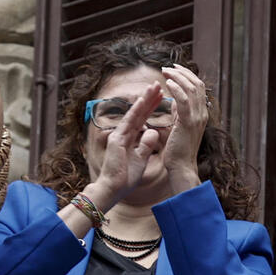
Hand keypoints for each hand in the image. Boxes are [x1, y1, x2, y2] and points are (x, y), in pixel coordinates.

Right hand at [87, 83, 163, 208]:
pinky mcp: (117, 140)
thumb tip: (153, 132)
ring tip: (154, 87)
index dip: (152, 108)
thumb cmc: (126, 176)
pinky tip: (143, 101)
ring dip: (144, 100)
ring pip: (134, 114)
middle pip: (139, 113)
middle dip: (149, 99)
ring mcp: (119, 135)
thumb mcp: (141, 158)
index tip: (161, 97)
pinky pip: (128, 123)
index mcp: (129, 138)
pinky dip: (135, 112)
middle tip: (159, 85)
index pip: (143, 119)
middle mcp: (123, 134)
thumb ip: (146, 145)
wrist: (114, 188)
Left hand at [160, 64, 207, 191]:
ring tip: (165, 71)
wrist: (181, 166)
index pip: (199, 87)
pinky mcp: (188, 123)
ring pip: (191, 89)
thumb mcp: (180, 124)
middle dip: (182, 72)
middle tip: (167, 67)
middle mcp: (202, 113)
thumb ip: (180, 111)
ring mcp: (197, 118)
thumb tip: (175, 98)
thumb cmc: (178, 148)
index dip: (187, 75)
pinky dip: (176, 89)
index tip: (174, 68)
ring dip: (177, 77)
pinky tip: (167, 83)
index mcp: (201, 113)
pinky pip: (184, 101)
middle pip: (197, 84)